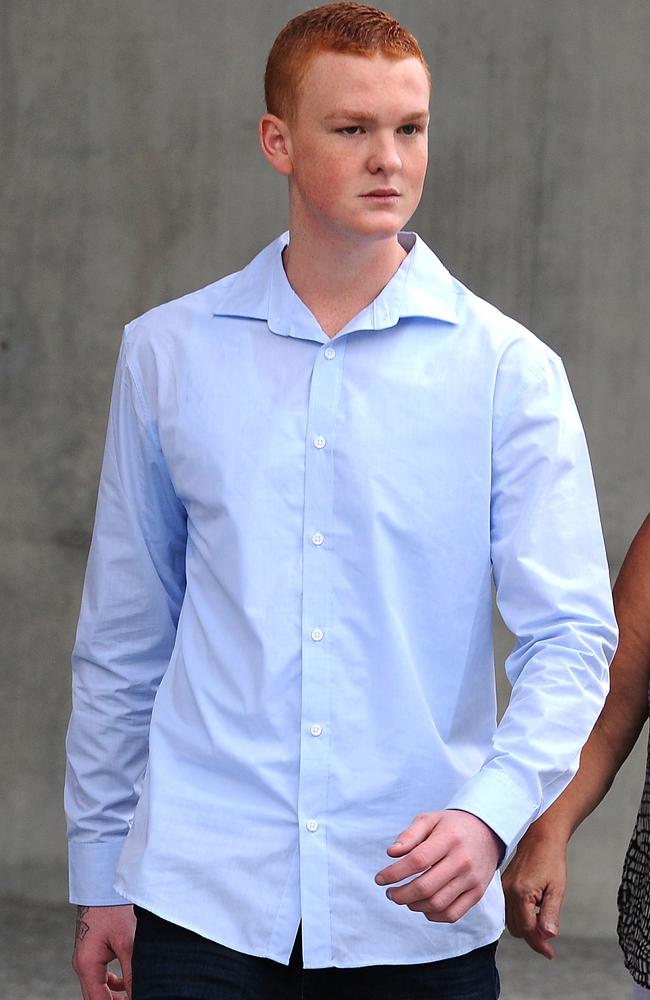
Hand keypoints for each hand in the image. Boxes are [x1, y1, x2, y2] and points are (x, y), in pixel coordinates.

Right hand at [72, 904, 135, 999]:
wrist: (103, 887)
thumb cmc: (112, 911)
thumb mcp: (127, 943)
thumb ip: (131, 972)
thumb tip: (138, 992)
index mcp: (87, 965)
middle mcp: (82, 965)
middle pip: (96, 997)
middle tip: (136, 997)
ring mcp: (85, 960)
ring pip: (98, 988)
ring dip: (114, 995)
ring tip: (134, 994)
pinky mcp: (92, 954)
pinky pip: (100, 977)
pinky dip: (112, 982)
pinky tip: (126, 981)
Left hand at [375, 809, 502, 922]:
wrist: (488, 833)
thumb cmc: (452, 826)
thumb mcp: (430, 819)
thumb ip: (410, 834)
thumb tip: (391, 853)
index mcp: (449, 839)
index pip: (417, 861)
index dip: (394, 873)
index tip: (379, 879)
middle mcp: (462, 861)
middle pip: (425, 887)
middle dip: (401, 895)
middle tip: (390, 893)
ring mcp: (472, 880)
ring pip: (437, 904)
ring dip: (414, 906)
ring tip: (404, 898)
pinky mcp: (477, 894)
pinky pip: (452, 915)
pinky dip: (433, 916)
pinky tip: (422, 906)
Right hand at [502, 832, 566, 958]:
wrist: (540, 838)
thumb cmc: (551, 860)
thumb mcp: (556, 888)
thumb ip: (551, 913)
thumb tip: (548, 936)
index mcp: (521, 893)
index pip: (527, 929)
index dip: (539, 944)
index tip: (550, 954)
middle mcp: (508, 892)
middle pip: (516, 929)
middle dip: (532, 937)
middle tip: (548, 937)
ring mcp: (504, 888)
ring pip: (510, 921)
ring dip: (525, 927)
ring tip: (542, 920)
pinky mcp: (504, 885)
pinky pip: (508, 910)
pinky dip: (520, 916)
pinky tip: (534, 910)